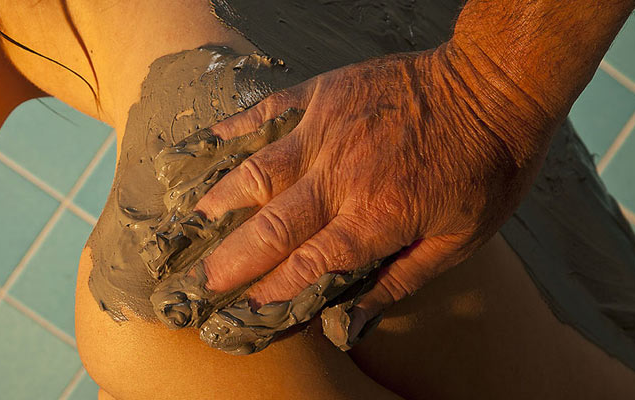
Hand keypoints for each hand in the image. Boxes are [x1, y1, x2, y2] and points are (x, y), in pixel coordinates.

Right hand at [154, 40, 557, 350]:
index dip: (268, 293)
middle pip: (270, 228)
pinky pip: (266, 115)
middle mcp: (340, 179)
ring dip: (215, 205)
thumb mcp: (457, 239)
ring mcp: (326, 133)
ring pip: (256, 174)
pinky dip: (231, 133)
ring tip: (180, 228)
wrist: (493, 86)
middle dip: (226, 262)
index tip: (236, 314)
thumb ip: (398, 279)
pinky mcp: (322, 96)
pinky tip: (201, 149)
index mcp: (376, 218)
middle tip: (192, 286)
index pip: (307, 266)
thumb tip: (351, 321)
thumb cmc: (481, 169)